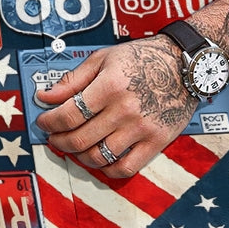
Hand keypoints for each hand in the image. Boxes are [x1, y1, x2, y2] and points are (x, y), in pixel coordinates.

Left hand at [34, 36, 197, 178]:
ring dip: (78, 156)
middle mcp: (125, 110)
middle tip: (54, 136)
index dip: (49, 122)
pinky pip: (126, 168)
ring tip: (74, 147)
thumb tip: (45, 96)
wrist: (185, 64)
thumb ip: (73, 80)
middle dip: (58, 141)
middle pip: (79, 139)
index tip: (43, 121)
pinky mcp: (156, 142)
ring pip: (99, 157)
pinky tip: (99, 159)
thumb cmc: (143, 57)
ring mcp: (141, 129)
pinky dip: (107, 169)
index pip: (68, 115)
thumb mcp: (104, 59)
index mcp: (110, 86)